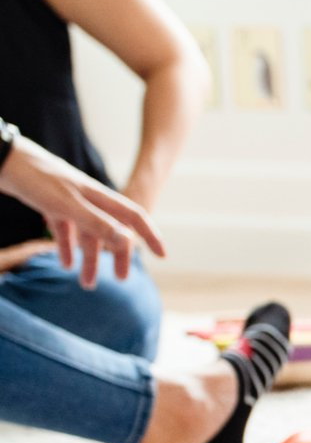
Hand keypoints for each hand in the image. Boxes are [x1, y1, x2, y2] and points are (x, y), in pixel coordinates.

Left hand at [0, 133, 163, 287]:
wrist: (2, 159)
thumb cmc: (35, 179)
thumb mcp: (68, 205)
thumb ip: (98, 224)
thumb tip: (128, 243)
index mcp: (98, 197)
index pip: (134, 217)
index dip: (150, 235)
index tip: (162, 256)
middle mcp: (88, 200)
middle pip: (113, 230)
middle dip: (118, 256)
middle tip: (121, 280)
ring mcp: (69, 202)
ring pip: (87, 235)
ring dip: (89, 259)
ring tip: (86, 284)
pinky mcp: (50, 204)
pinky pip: (65, 231)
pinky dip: (66, 248)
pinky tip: (64, 264)